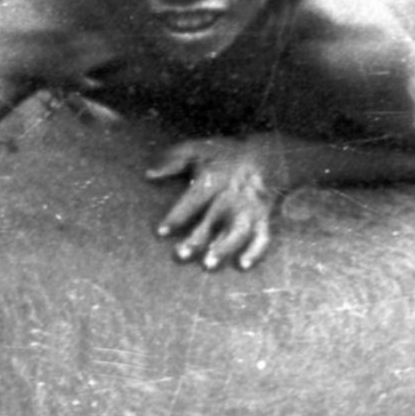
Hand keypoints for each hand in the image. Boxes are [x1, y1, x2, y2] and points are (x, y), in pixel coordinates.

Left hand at [150, 136, 288, 269]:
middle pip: (214, 219)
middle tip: (181, 254)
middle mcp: (231, 196)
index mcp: (214, 179)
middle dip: (198, 237)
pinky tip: (242, 266)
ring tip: (208, 264)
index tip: (162, 232)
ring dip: (224, 248)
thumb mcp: (196, 149)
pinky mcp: (263, 217)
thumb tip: (149, 175)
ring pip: (238, 231)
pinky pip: (263, 236)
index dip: (177, 216)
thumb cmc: (223, 155)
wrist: (265, 154)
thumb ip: (172, 160)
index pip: (193, 200)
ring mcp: (249, 208)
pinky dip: (255, 252)